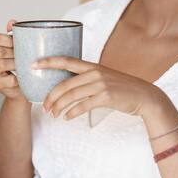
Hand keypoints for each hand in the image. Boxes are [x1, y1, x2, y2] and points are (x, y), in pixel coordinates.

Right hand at [0, 20, 26, 101]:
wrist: (19, 87)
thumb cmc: (17, 64)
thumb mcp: (14, 48)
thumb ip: (12, 35)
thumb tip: (11, 22)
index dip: (8, 39)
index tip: (19, 42)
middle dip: (14, 52)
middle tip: (25, 54)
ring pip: (2, 64)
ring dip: (15, 63)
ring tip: (25, 64)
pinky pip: (9, 79)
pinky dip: (19, 77)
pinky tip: (24, 76)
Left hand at [36, 57, 167, 119]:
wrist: (144, 96)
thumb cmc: (122, 89)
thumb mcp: (104, 78)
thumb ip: (88, 78)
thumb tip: (69, 85)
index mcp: (92, 66)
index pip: (66, 60)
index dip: (48, 61)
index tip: (33, 64)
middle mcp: (94, 73)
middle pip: (64, 84)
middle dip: (50, 96)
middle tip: (44, 106)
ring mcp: (100, 84)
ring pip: (71, 95)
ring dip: (59, 106)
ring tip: (53, 114)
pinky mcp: (106, 97)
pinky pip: (82, 105)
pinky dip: (72, 112)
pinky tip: (67, 117)